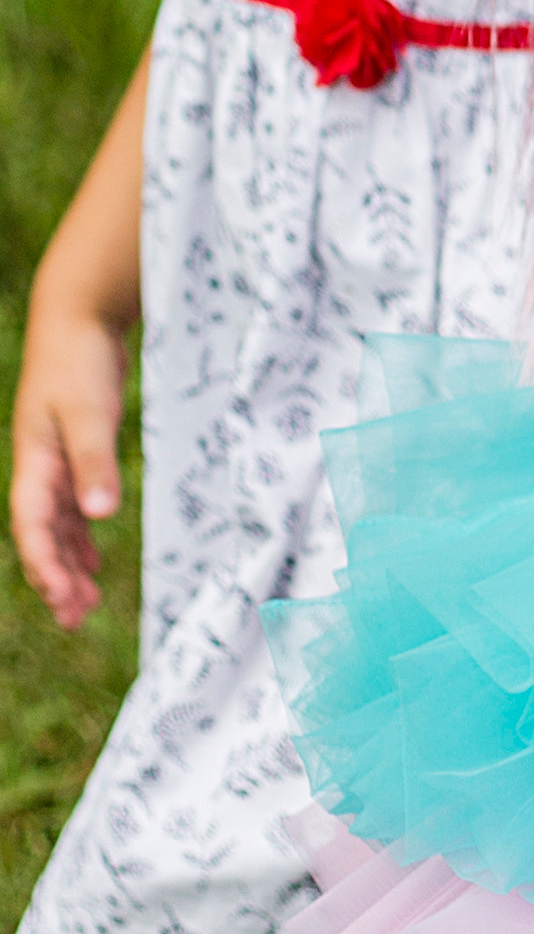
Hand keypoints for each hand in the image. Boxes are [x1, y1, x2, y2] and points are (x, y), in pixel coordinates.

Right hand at [11, 299, 127, 628]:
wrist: (79, 315)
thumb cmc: (79, 360)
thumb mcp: (88, 412)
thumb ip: (95, 462)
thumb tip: (100, 515)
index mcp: (35, 462)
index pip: (33, 527)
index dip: (45, 566)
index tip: (63, 601)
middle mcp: (40, 466)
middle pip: (42, 534)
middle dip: (55, 577)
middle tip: (76, 618)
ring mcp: (56, 457)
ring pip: (58, 523)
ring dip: (69, 561)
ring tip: (85, 602)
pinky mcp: (76, 447)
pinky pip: (73, 503)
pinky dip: (81, 532)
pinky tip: (93, 557)